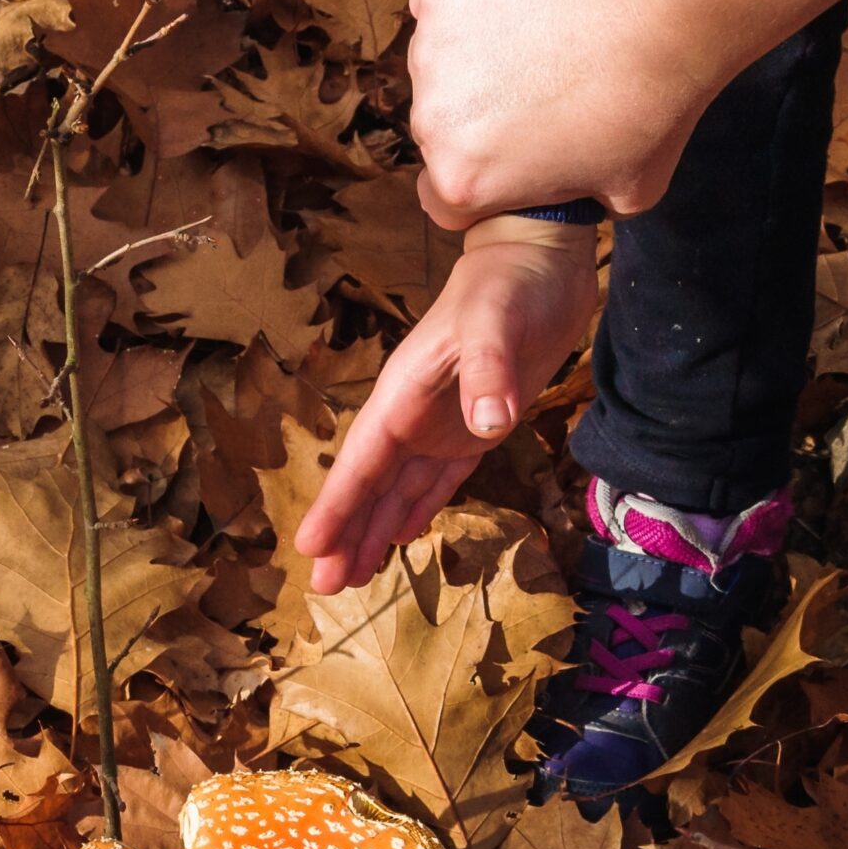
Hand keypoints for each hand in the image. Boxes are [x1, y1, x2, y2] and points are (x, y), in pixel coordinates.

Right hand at [294, 216, 597, 593]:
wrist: (538, 260)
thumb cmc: (510, 285)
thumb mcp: (497, 321)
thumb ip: (489, 370)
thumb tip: (488, 424)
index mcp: (403, 393)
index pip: (362, 460)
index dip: (337, 505)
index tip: (310, 548)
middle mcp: (413, 415)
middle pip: (371, 485)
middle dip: (346, 534)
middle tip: (323, 588)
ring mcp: (441, 423)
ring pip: (398, 489)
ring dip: (374, 531)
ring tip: (352, 578)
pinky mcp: (474, 428)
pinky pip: (437, 480)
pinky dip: (416, 508)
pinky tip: (399, 537)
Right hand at [407, 0, 720, 229]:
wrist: (663, 8)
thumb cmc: (651, 105)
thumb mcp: (625, 193)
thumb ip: (572, 199)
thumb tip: (568, 187)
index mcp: (464, 182)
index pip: (448, 197)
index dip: (486, 176)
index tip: (517, 149)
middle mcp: (432, 121)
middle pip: (440, 125)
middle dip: (480, 111)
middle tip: (541, 83)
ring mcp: (430, 46)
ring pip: (440, 57)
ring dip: (476, 50)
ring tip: (541, 33)